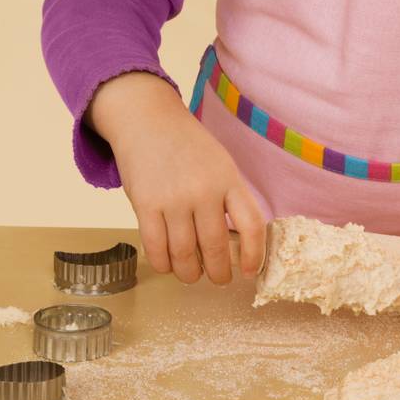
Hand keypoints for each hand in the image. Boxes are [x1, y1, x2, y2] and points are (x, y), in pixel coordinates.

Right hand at [88, 72, 267, 286]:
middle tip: (218, 279)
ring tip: (192, 274)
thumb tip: (239, 242)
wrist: (147, 120)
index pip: (251, 225)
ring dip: (190, 273)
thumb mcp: (220, 164)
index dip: (254, 254)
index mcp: (228, 179)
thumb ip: (229, 198)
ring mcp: (173, 199)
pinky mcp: (145, 205)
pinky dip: (163, 264)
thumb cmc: (188, 146)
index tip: (250, 271)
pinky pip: (156, 248)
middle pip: (215, 247)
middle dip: (219, 273)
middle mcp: (203, 190)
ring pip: (184, 254)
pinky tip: (168, 265)